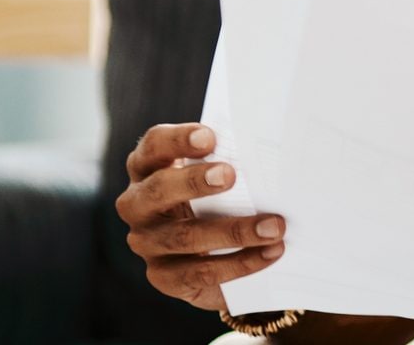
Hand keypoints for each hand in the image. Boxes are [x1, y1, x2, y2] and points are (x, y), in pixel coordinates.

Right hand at [113, 122, 286, 310]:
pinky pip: (200, 272)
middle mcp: (139, 205)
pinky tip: (270, 253)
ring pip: (184, 237)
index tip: (208, 137)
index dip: (176, 140)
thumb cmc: (219, 199)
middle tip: (230, 175)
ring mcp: (147, 243)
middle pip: (158, 190)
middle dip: (193, 182)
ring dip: (233, 231)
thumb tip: (273, 156)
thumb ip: (231, 163)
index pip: (153, 147)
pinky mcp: (164, 276)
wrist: (214, 256)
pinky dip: (240, 263)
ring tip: (274, 227)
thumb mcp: (219, 178)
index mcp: (149, 169)